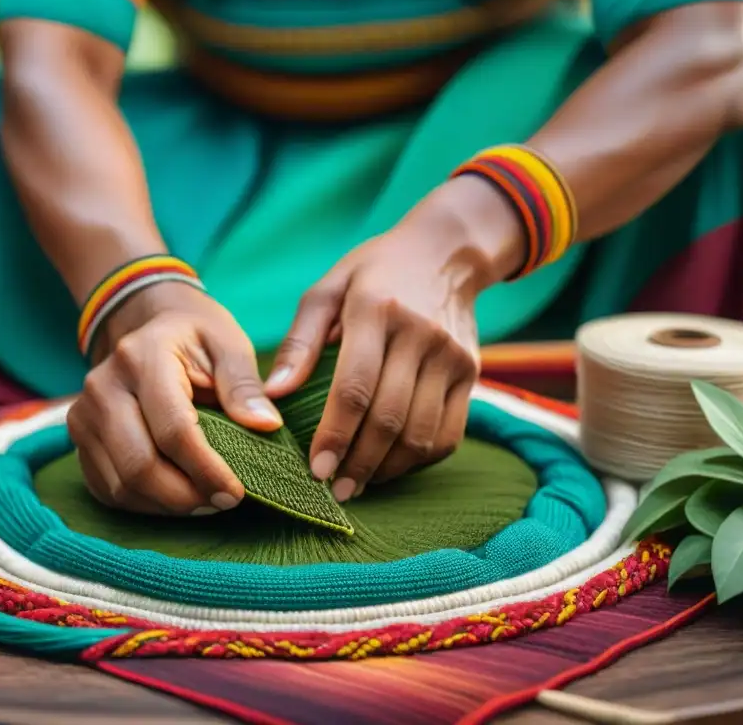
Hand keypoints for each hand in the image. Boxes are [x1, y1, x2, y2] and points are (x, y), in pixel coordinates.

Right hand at [67, 282, 282, 514]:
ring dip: (167, 505)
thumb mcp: (229, 344)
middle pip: (140, 465)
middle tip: (222, 502)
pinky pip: (108, 489)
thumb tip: (266, 425)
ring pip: (121, 484)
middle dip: (186, 496)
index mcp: (142, 357)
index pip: (173, 430)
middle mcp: (103, 386)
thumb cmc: (196, 335)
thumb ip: (245, 385)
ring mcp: (83, 414)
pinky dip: (145, 504)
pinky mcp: (79, 438)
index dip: (206, 470)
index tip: (235, 492)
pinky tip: (176, 497)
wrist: (149, 322)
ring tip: (204, 501)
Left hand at [264, 175, 525, 500]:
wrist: (445, 252)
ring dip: (388, 469)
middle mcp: (420, 334)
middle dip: (359, 463)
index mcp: (375, 310)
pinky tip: (392, 468)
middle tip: (334, 490)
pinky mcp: (470, 373)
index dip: (335, 434)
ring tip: (359, 484)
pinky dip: (420, 459)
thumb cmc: (372, 273)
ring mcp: (451, 356)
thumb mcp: (326, 290)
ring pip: (421, 433)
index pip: (355, 387)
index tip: (316, 469)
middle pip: (389, 418)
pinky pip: (449, 432)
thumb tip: (272, 395)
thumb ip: (299, 342)